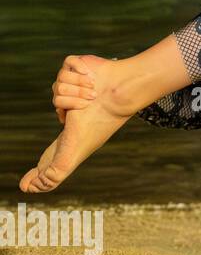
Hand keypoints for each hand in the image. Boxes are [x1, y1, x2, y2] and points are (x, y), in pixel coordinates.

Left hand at [23, 54, 138, 192]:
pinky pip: (65, 68)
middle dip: (70, 102)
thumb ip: (54, 172)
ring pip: (57, 87)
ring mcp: (75, 86)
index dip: (43, 163)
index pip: (54, 149)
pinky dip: (80, 73)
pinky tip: (92, 78)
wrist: (119, 94)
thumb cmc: (100, 122)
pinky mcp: (77, 67)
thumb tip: (27, 188)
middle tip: (81, 110)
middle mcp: (73, 108)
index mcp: (72, 134)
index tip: (29, 182)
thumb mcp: (72, 153)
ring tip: (93, 94)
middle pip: (58, 103)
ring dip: (77, 90)